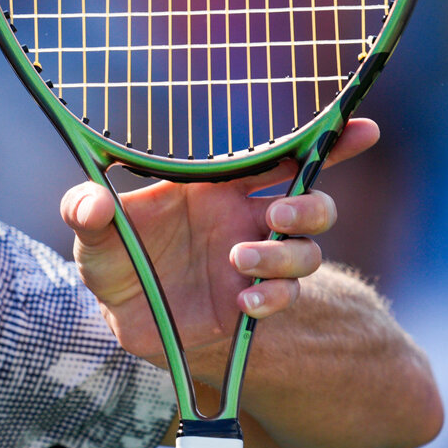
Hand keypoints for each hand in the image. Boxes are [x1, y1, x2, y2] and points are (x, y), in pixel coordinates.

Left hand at [59, 119, 378, 370]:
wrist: (122, 318)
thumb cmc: (113, 262)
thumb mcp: (92, 237)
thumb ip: (85, 213)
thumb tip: (93, 203)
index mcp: (217, 189)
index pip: (280, 160)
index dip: (326, 145)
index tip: (362, 129)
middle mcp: (245, 222)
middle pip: (311, 205)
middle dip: (308, 205)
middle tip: (275, 216)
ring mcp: (253, 264)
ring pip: (306, 252)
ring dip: (284, 255)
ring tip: (240, 261)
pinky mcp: (250, 303)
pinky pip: (284, 297)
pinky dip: (272, 297)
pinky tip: (246, 302)